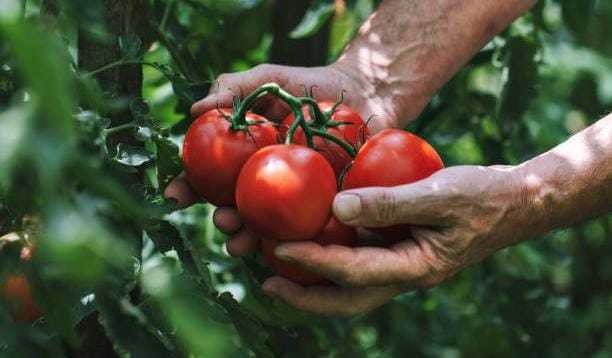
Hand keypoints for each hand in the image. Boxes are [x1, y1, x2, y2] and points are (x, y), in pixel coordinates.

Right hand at [165, 61, 430, 252]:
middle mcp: (266, 181)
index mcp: (246, 157)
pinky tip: (285, 249)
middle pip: (237, 208)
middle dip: (223, 221)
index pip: (210, 176)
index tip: (174, 197)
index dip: (189, 186)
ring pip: (268, 226)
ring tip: (243, 243)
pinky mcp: (328, 206)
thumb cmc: (311, 84)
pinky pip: (308, 229)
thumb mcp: (268, 78)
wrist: (365, 92)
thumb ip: (233, 88)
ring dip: (250, 238)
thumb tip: (194, 111)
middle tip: (223, 221)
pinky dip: (295, 242)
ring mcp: (296, 197)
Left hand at [260, 165, 543, 315]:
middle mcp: (404, 274)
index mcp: (415, 268)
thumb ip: (389, 203)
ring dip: (314, 278)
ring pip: (350, 284)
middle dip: (305, 296)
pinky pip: (360, 259)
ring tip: (277, 263)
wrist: (514, 202)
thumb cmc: (483, 196)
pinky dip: (333, 254)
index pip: (353, 274)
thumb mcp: (438, 194)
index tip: (277, 250)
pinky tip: (315, 234)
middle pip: (346, 299)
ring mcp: (402, 264)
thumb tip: (336, 207)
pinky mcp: (400, 249)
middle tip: (265, 281)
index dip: (313, 264)